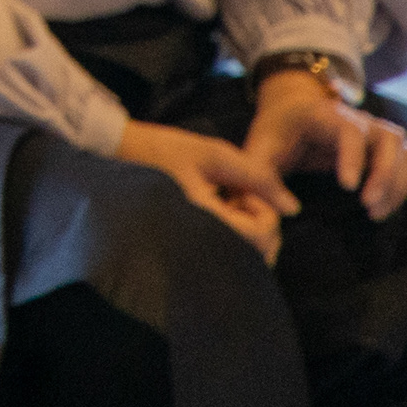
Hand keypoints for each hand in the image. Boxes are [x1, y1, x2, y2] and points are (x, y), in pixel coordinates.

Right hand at [113, 119, 291, 264]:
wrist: (113, 157)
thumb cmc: (159, 150)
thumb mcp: (211, 153)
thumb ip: (256, 176)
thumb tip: (293, 206)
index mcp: (204, 220)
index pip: (261, 235)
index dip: (264, 210)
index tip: (242, 187)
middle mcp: (199, 244)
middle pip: (257, 253)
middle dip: (260, 222)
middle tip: (237, 193)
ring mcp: (192, 251)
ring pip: (243, 257)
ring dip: (248, 230)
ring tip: (226, 200)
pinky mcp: (188, 250)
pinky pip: (226, 253)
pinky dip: (233, 235)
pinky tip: (215, 211)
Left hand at [245, 67, 406, 221]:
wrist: (292, 108)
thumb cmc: (276, 131)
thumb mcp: (259, 148)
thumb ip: (262, 177)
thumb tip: (287, 210)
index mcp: (325, 114)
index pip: (349, 129)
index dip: (352, 156)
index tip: (348, 188)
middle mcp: (358, 119)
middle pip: (386, 139)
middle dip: (383, 176)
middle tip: (368, 209)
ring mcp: (377, 132)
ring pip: (404, 148)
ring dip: (400, 181)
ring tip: (376, 212)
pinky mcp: (389, 148)